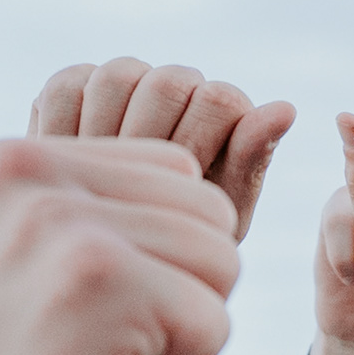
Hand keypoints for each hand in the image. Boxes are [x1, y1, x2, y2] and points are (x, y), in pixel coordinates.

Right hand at [0, 139, 244, 354]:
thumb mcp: (18, 270)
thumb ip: (87, 212)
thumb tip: (203, 175)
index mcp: (5, 158)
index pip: (174, 176)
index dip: (154, 266)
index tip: (67, 322)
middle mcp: (25, 169)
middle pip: (208, 214)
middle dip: (175, 299)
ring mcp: (60, 222)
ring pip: (222, 263)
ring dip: (175, 340)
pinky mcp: (103, 284)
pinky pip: (215, 322)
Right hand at [31, 58, 298, 243]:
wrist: (102, 278)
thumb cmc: (173, 259)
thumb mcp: (217, 222)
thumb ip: (248, 162)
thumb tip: (286, 106)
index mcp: (222, 114)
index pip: (219, 100)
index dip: (197, 148)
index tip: (175, 197)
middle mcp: (175, 88)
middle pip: (169, 81)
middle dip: (153, 141)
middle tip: (137, 198)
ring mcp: (120, 83)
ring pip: (116, 77)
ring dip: (108, 134)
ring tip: (104, 190)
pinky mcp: (67, 89)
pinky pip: (68, 86)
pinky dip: (67, 126)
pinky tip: (72, 173)